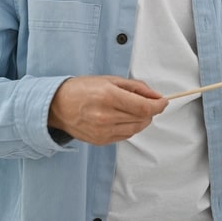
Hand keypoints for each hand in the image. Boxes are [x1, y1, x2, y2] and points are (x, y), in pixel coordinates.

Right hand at [47, 75, 167, 145]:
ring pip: (136, 129)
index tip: (164, 101)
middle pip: (142, 118)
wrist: (57, 106)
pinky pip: (125, 136)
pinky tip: (124, 118)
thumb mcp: (110, 80)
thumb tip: (155, 96)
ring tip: (135, 109)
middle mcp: (106, 116)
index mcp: (108, 96)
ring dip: (142, 119)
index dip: (158, 105)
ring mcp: (103, 131)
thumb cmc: (82, 89)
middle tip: (149, 102)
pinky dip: (131, 127)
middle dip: (151, 110)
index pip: (144, 107)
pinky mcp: (100, 141)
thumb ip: (136, 87)